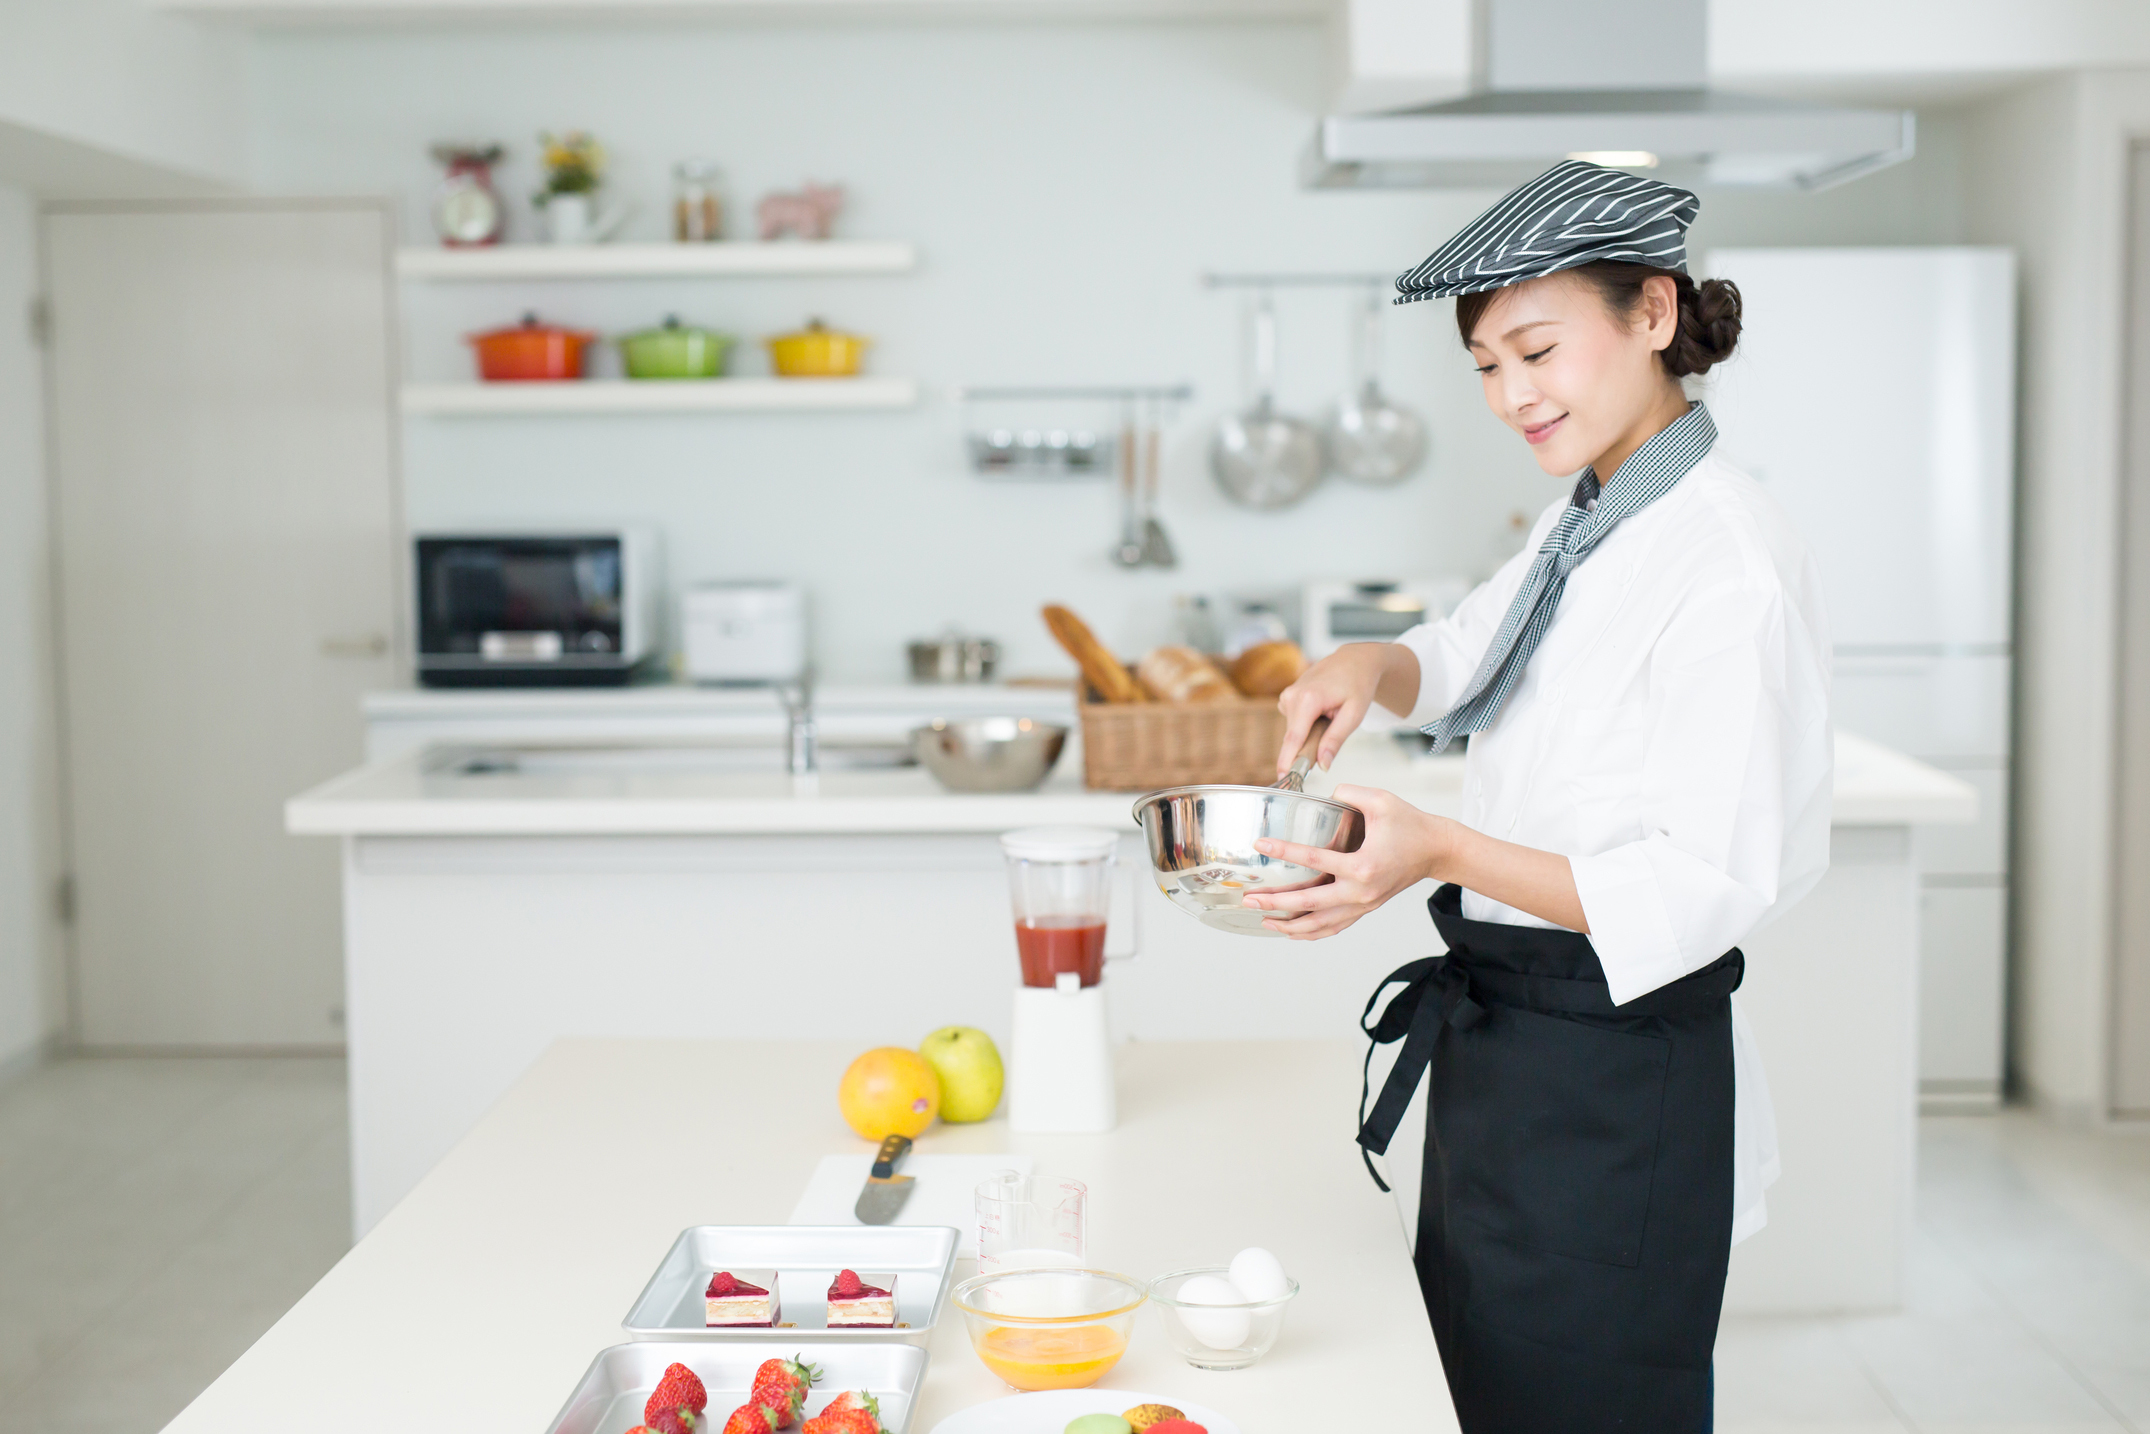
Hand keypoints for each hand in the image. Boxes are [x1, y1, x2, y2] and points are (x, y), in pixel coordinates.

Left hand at [1242, 785, 1457, 938]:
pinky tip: (1291, 931)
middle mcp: (1361, 891)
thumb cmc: (1411, 824)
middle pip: (1309, 904)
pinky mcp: (1366, 908)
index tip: (1261, 845)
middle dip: (1275, 903)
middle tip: (1249, 899)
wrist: (1437, 850)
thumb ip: (1349, 792)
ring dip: (1289, 926)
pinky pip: (1334, 927)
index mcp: (1362, 865)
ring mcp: (1363, 904)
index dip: (1284, 851)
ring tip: (1262, 920)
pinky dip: (1311, 932)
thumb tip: (1325, 793)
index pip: (1314, 860)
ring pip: (1320, 924)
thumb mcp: (1381, 799)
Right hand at [1275, 643, 1408, 774]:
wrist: (1355, 660)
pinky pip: (1294, 721)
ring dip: (1310, 733)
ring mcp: (1287, 694)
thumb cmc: (1358, 684)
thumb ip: (1336, 740)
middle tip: (1331, 734)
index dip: (1287, 761)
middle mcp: (1292, 695)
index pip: (1293, 738)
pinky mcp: (1287, 696)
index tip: (1283, 779)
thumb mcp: (1354, 715)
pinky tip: (1322, 711)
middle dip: (1308, 747)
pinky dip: (1307, 723)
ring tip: (1331, 716)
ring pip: (1294, 730)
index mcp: (1308, 699)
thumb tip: (1322, 765)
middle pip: (1294, 737)